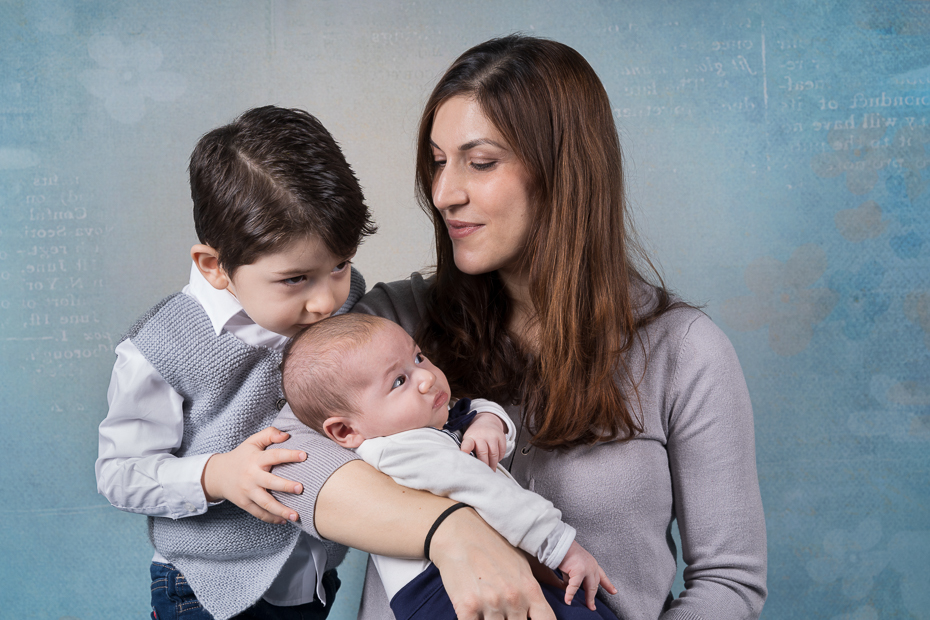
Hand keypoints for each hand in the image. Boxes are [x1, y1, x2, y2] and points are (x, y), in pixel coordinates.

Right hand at [201, 426, 306, 524]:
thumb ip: (269, 434)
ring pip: (265, 503)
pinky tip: (284, 520)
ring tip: (296, 516)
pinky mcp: (245, 504)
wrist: (217, 475)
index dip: (289, 455)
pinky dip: (272, 518)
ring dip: (281, 510)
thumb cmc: (241, 456)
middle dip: (286, 486)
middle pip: (270, 482)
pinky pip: (259, 513)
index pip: (274, 456)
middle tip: (301, 488)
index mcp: (256, 460)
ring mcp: (248, 492)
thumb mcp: (252, 442)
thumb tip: (287, 435)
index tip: (304, 455)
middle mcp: (252, 476)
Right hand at [430, 506, 555, 619]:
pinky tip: (473, 612)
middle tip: (503, 611)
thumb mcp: (523, 561)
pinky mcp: (466, 607)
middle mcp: (513, 598)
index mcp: (530, 589)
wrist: (458, 531)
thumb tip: (559, 589)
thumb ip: (538, 583)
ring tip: (486, 608)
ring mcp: (490, 604)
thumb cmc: (491, 545)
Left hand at [460, 412, 506, 469]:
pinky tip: (495, 461)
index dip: (465, 451)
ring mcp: (492, 436)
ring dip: (493, 465)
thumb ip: (468, 451)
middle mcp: (481, 436)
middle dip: (484, 466)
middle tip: (484, 474)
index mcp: (470, 438)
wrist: (486, 421)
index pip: (467, 445)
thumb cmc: (475, 435)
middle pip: (483, 453)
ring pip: (494, 454)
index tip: (464, 458)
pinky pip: (502, 452)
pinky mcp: (501, 437)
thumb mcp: (468, 439)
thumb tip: (469, 467)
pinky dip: (499, 459)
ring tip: (490, 471)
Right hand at [556, 540, 616, 609]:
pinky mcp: (579, 571)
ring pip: (589, 588)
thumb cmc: (566, 552)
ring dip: (588, 599)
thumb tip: (570, 588)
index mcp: (592, 564)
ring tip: (588, 607)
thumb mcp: (573, 566)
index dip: (608, 585)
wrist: (561, 543)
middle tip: (592, 607)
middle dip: (593, 597)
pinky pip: (574, 587)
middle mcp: (592, 567)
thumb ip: (574, 577)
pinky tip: (568, 601)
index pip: (602, 576)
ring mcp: (587, 569)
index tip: (614, 592)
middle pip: (595, 586)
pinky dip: (570, 595)